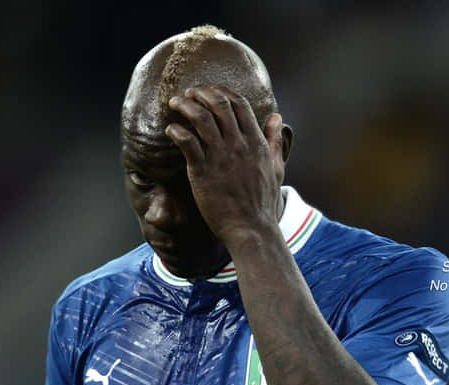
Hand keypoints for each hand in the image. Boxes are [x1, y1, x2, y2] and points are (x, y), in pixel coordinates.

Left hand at [165, 86, 284, 244]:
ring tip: (175, 104)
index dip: (222, 92)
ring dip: (186, 106)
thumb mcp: (275, 168)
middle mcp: (239, 146)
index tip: (210, 93)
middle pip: (219, 104)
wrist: (251, 229)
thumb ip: (274, 141)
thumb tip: (277, 117)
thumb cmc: (263, 202)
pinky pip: (187, 142)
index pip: (239, 104)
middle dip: (201, 93)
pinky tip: (171, 130)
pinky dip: (176, 130)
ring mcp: (221, 158)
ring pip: (201, 118)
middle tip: (189, 94)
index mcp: (256, 143)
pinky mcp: (203, 172)